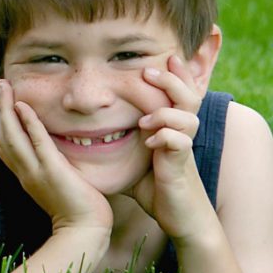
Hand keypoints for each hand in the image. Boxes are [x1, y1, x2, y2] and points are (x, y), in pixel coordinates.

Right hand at [0, 79, 112, 232]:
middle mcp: (24, 171)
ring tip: (5, 87)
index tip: (1, 102)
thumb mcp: (57, 184)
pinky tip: (22, 106)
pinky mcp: (52, 170)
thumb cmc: (77, 209)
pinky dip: (28, 122)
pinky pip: (37, 142)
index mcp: (24, 174)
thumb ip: (50, 166)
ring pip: (11, 135)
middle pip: (2, 135)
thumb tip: (53, 152)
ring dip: (5, 109)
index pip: (4, 144)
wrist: (85, 230)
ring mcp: (35, 171)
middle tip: (0, 85)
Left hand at [128, 55, 215, 240]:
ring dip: (165, 113)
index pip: (176, 93)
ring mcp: (182, 149)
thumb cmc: (153, 186)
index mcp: (170, 127)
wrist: (177, 216)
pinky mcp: (180, 167)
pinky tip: (151, 142)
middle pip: (189, 95)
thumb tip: (83, 133)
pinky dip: (166, 138)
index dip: (172, 74)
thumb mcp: (132, 158)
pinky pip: (180, 144)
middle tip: (148, 70)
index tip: (158, 56)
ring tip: (144, 120)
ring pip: (188, 117)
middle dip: (172, 80)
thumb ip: (118, 142)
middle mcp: (180, 133)